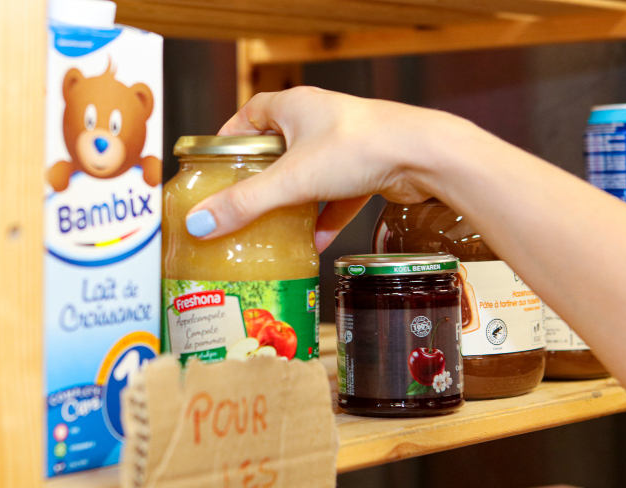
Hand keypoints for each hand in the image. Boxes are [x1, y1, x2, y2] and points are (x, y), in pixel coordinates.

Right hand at [185, 86, 443, 250]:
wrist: (426, 156)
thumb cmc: (361, 147)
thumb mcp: (292, 179)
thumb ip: (245, 203)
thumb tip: (199, 223)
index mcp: (294, 106)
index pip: (250, 115)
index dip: (230, 138)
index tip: (214, 165)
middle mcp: (319, 120)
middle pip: (278, 149)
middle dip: (260, 179)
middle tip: (238, 205)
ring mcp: (346, 145)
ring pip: (309, 176)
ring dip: (293, 203)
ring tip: (272, 230)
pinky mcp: (368, 169)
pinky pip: (338, 196)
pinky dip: (326, 217)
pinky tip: (316, 243)